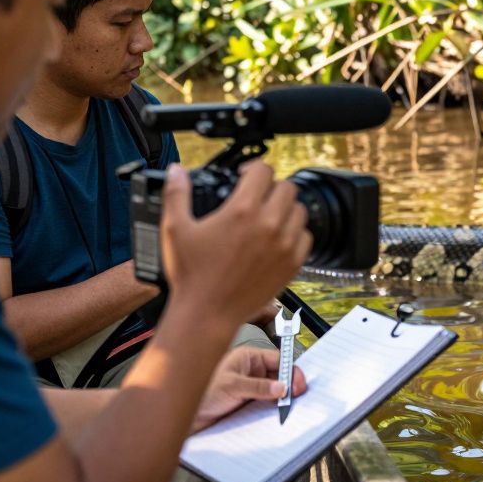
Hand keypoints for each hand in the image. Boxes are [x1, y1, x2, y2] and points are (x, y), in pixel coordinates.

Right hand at [160, 162, 311, 328]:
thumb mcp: (176, 229)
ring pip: (300, 210)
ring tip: (267, 216)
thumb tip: (176, 171)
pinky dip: (295, 232)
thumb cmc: (192, 275)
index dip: (252, 168)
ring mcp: (285, 245)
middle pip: (287, 187)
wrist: (208, 313)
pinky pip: (306, 236)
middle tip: (256, 197)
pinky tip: (277, 238)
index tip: (245, 176)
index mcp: (242, 211)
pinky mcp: (293, 264)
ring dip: (285, 208)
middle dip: (271, 187)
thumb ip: (176, 194)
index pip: (263, 170)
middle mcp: (269, 225)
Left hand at [190, 346, 307, 432]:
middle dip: (288, 386)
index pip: (277, 360)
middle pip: (278, 376)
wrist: (180, 417)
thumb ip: (259, 387)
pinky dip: (272, 410)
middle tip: (296, 398)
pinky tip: (275, 415)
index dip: (290, 370)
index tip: (299, 384)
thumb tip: (282, 387)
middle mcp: (249, 372)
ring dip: (280, 400)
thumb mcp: (232, 386)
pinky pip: (265, 406)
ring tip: (287, 408)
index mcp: (247, 358)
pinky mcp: (245, 405)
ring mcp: (248, 389)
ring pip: (273, 392)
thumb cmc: (198, 393)